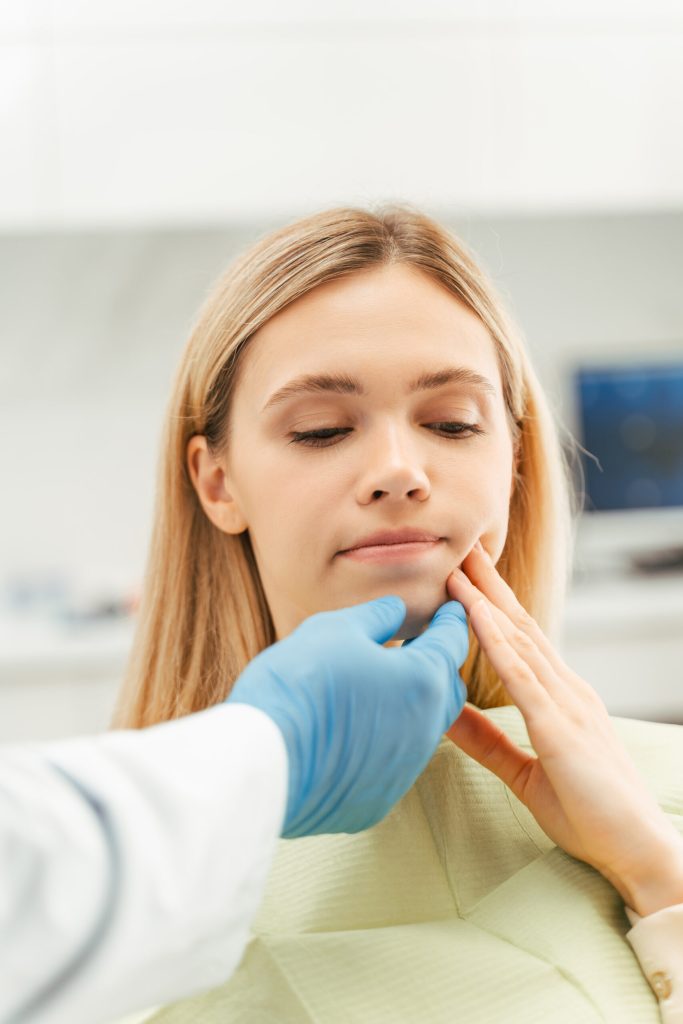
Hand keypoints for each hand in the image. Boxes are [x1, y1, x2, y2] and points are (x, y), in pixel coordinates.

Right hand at [227, 595, 468, 838]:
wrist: (261, 761)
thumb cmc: (300, 684)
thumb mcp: (335, 630)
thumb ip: (376, 616)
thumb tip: (396, 610)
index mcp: (423, 681)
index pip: (452, 641)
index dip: (451, 619)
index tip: (449, 607)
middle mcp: (425, 730)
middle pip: (448, 689)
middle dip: (438, 663)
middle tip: (416, 643)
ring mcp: (403, 771)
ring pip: (424, 729)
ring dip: (412, 703)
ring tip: (382, 683)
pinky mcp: (377, 800)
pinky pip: (394, 762)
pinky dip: (387, 739)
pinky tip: (357, 726)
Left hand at [446, 542, 682, 915]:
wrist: (637, 852)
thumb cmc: (590, 814)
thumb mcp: (524, 771)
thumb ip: (487, 741)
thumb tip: (445, 714)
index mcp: (561, 698)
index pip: (522, 640)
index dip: (493, 605)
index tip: (466, 575)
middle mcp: (567, 690)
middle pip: (521, 626)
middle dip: (489, 586)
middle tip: (462, 548)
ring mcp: (567, 705)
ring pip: (520, 641)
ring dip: (485, 602)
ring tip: (458, 568)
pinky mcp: (560, 728)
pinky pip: (523, 677)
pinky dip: (497, 642)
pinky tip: (476, 616)